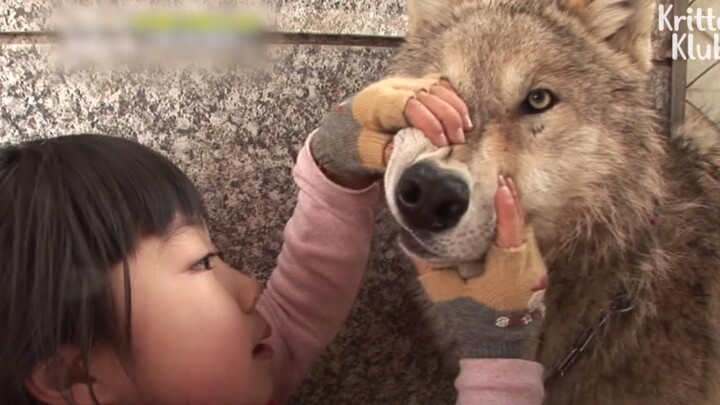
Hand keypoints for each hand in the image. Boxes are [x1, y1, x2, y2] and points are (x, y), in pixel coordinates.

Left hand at [311, 75, 470, 187]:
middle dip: (448, 117)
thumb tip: (406, 153)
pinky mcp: (415, 84)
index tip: (442, 143)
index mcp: (377, 103)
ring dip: (455, 108)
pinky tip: (462, 116)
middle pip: (428, 94)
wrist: (350, 128)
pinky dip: (453, 99)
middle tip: (458, 140)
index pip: (410, 106)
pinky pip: (440, 85)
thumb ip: (385, 152)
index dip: (430, 123)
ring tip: (464, 129)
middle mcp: (392, 87)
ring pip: (437, 87)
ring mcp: (405, 83)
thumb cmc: (359, 142)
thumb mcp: (368, 152)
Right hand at [413, 176, 547, 359]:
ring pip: (527, 230)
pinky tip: (506, 210)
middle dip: (511, 199)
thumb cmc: (470, 321)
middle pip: (523, 225)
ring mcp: (536, 269)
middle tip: (498, 175)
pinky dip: (517, 222)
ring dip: (515, 208)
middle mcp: (527, 268)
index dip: (507, 208)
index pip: (510, 233)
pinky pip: (527, 239)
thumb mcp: (444, 293)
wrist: (498, 348)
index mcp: (507, 272)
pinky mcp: (536, 271)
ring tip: (501, 185)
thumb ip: (428, 265)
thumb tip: (408, 240)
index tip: (500, 185)